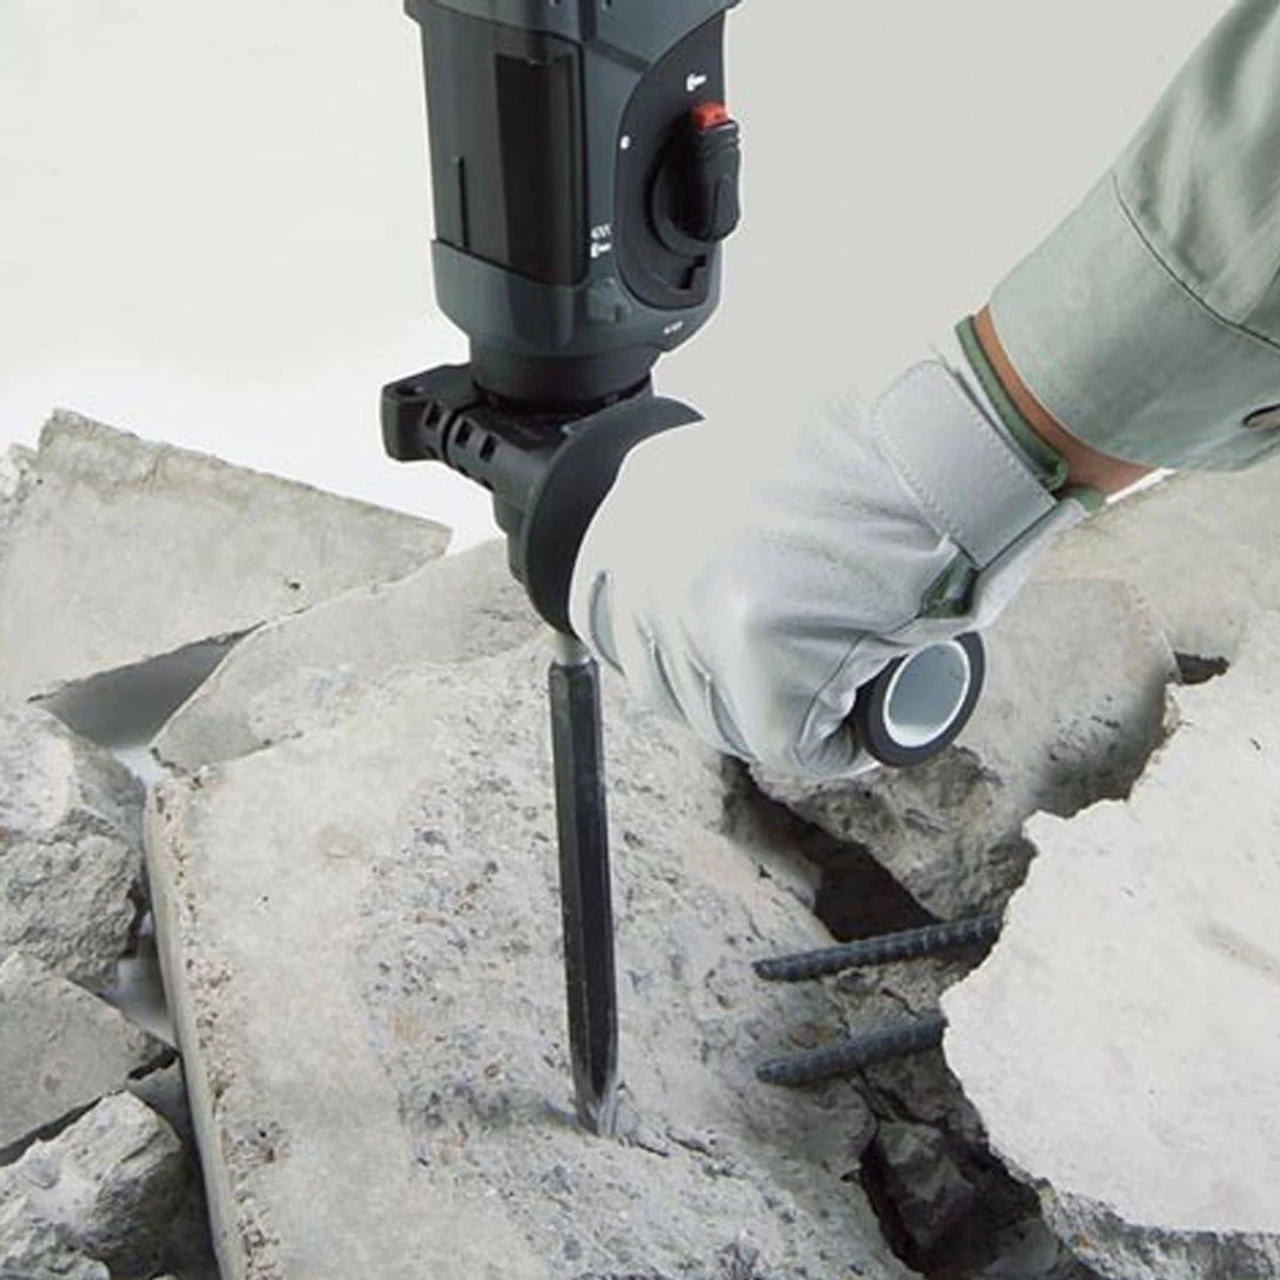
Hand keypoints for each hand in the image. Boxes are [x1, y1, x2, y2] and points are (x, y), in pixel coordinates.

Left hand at [568, 358, 1091, 778]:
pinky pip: (793, 743)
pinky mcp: (767, 657)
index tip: (722, 660)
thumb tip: (730, 580)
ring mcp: (705, 608)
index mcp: (643, 497)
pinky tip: (870, 720)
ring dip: (783, 719)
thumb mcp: (763, 455)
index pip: (611, 613)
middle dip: (731, 695)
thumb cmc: (890, 429)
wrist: (961, 419)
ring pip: (726, 718)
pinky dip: (838, 745)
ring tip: (846, 687)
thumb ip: (718, 515)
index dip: (672, 651)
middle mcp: (655, 555)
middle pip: (667, 680)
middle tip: (802, 681)